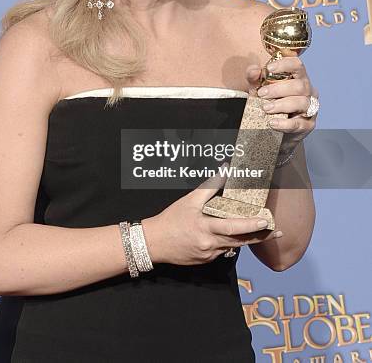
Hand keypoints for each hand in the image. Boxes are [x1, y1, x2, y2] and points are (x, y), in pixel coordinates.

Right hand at [142, 172, 282, 265]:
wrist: (154, 243)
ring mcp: (209, 254)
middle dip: (260, 236)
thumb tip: (224, 170)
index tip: (265, 221)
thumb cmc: (171, 219)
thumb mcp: (189, 200)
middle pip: (240, 241)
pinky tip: (236, 237)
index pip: (233, 227)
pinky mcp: (206, 260)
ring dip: (249, 240)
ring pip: (233, 247)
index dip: (251, 225)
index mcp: (206, 227)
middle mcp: (210, 244)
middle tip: (277, 231)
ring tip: (265, 233)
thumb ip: (209, 187)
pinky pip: (223, 251)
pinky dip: (231, 244)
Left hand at [245, 57, 318, 145]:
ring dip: (281, 105)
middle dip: (278, 89)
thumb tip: (254, 70)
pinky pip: (299, 123)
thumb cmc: (270, 105)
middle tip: (262, 94)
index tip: (269, 68)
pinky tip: (273, 123)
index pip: (297, 65)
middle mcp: (308, 91)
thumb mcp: (259, 90)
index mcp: (298, 78)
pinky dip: (285, 123)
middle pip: (299, 85)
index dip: (285, 64)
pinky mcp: (308, 125)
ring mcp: (310, 108)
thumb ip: (255, 79)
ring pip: (301, 102)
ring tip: (266, 108)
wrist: (275, 131)